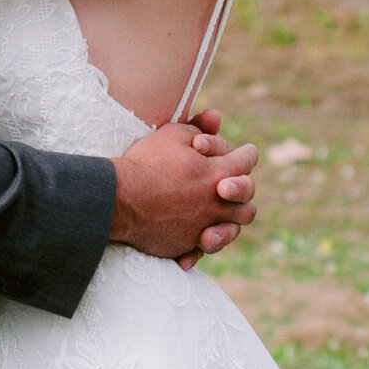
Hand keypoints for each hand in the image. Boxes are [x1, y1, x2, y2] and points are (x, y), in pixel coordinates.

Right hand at [109, 120, 258, 267]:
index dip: (246, 154)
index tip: (246, 152)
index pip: (246, 161)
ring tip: (218, 217)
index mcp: (218, 174)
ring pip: (232, 230)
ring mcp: (203, 227)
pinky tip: (193, 241)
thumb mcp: (173, 134)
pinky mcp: (185, 245)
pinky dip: (199, 247)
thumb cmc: (146, 163)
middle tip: (229, 187)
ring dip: (230, 223)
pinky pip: (201, 250)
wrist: (120, 199)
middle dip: (242, 192)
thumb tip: (215, 118)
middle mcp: (217, 204)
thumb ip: (199, 128)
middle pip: (247, 203)